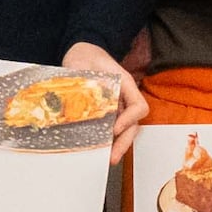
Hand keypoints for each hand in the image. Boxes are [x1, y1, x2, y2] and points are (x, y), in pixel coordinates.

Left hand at [62, 41, 147, 157]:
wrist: (82, 53)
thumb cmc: (85, 56)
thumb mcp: (84, 65)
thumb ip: (82, 82)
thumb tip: (73, 103)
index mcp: (125, 85)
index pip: (138, 106)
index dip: (129, 119)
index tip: (114, 128)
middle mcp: (125, 98)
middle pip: (134, 124)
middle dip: (124, 142)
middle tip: (112, 156)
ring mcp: (118, 106)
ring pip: (127, 129)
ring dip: (119, 145)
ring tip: (109, 158)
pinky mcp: (108, 113)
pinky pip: (113, 129)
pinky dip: (109, 141)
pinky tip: (100, 151)